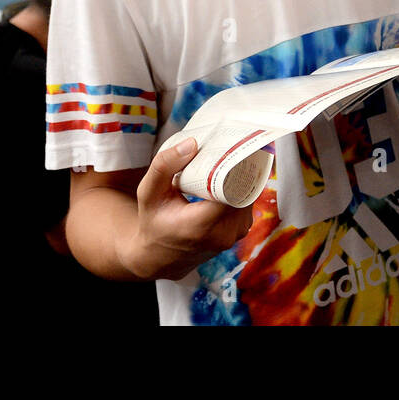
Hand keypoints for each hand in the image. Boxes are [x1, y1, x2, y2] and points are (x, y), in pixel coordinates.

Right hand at [124, 137, 253, 280]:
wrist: (159, 256)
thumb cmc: (154, 220)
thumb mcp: (148, 192)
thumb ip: (165, 165)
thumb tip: (192, 143)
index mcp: (201, 225)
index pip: (232, 189)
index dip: (234, 166)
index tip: (230, 145)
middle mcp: (223, 234)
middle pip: (244, 190)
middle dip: (239, 167)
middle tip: (231, 145)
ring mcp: (234, 235)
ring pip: (249, 195)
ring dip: (242, 178)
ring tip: (229, 159)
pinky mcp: (240, 232)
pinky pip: (248, 203)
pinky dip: (242, 189)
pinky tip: (230, 177)